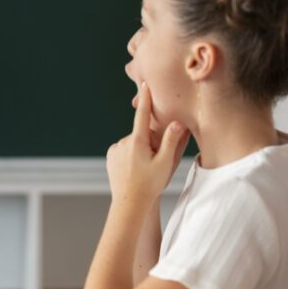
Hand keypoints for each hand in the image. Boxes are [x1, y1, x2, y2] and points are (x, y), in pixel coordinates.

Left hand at [107, 83, 188, 207]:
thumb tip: (177, 123)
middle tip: (155, 162)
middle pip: (141, 134)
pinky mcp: (110, 157)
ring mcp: (114, 149)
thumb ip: (171, 141)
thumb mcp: (165, 163)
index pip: (142, 115)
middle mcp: (123, 142)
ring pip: (133, 143)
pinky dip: (130, 156)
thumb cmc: (150, 184)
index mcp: (137, 142)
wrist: (129, 204)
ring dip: (140, 151)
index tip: (144, 84)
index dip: (145, 99)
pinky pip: (124, 151)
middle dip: (150, 142)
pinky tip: (134, 169)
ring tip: (144, 169)